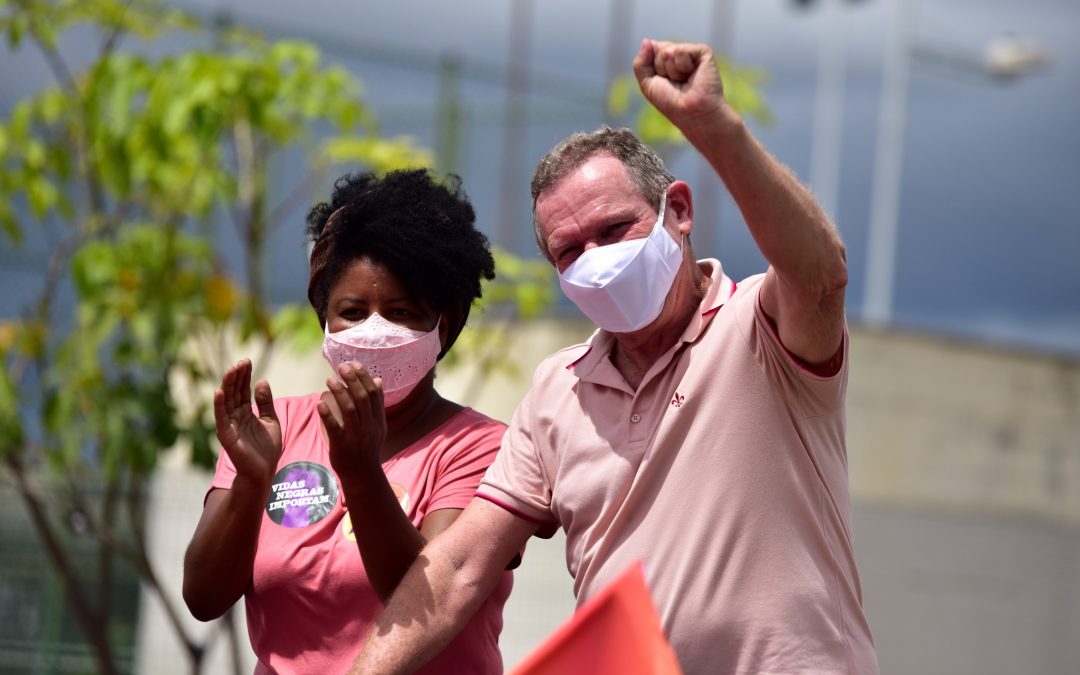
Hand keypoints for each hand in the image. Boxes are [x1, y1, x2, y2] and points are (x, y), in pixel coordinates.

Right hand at [214, 359, 281, 483]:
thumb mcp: (271, 420)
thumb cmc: (267, 449)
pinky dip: (218, 405)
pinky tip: (218, 392)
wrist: (263, 472)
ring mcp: (229, 425)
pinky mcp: (226, 435)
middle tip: (241, 362)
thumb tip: (262, 381)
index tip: (247, 361)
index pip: (243, 389)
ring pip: (226, 401)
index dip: (245, 375)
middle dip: (237, 377)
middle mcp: (235, 416)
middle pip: (234, 392)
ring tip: (231, 370)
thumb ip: (266, 402)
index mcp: (245, 412)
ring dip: (227, 385)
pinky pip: (220, 418)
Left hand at [317, 362, 386, 484]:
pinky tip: (320, 403)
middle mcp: (370, 426)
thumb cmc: (367, 447)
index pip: (374, 394)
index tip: (355, 364)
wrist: (363, 476)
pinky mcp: (342, 446)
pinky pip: (335, 428)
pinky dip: (328, 415)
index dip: (364, 377)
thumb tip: (378, 379)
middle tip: (342, 366)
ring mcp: (357, 437)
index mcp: (378, 420)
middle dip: (353, 380)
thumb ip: (377, 403)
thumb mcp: (378, 425)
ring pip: (350, 410)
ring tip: (329, 379)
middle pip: (363, 399)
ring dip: (340, 393)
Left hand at [632, 39, 728, 130]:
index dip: (653, 69)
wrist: (691, 112)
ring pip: (668, 50)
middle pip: (658, 50)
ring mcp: (691, 52)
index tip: (664, 83)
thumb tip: (646, 40)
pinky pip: (680, 50)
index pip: (651, 50)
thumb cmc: (671, 102)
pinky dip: (682, 66)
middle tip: (675, 84)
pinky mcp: (703, 52)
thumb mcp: (647, 84)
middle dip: (661, 69)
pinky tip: (692, 75)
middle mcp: (679, 55)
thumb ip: (641, 62)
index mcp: (667, 61)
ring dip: (672, 71)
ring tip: (684, 81)